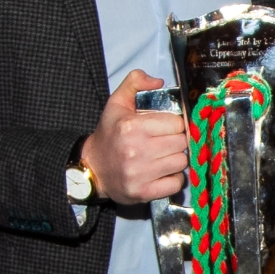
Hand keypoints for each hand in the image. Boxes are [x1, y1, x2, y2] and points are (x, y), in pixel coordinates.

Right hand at [80, 69, 186, 203]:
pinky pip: (176, 183)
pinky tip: (163, 172)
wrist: (93, 168)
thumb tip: (159, 81)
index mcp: (131, 126)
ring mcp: (140, 173)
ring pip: (181, 162)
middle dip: (176, 140)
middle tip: (165, 142)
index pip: (176, 123)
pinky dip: (174, 178)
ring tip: (163, 156)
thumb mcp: (117, 102)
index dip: (174, 124)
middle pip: (181, 142)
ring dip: (176, 159)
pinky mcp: (143, 192)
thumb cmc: (109, 134)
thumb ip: (135, 82)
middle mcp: (136, 150)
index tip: (165, 128)